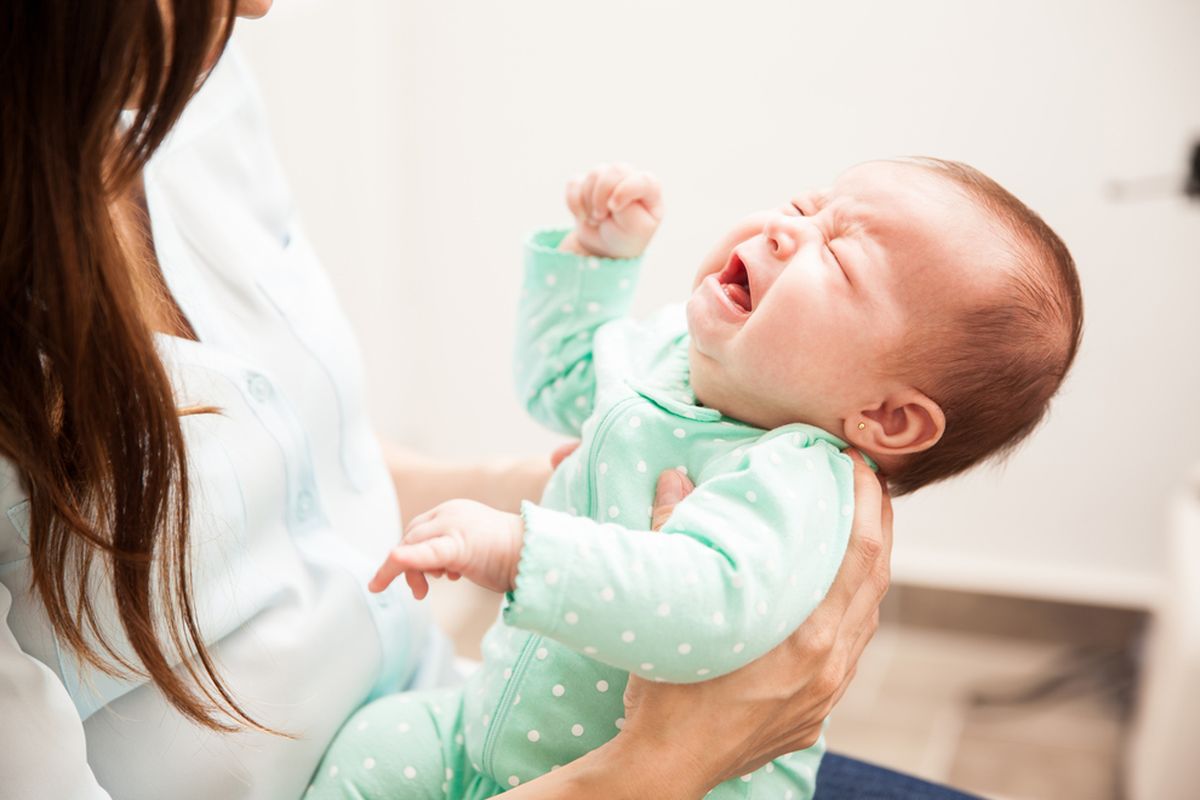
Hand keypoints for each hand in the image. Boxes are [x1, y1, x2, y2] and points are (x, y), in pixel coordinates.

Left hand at [369, 499, 524, 599]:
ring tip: (422, 592)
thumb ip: (450, 551)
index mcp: (453, 511)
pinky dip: (406, 559)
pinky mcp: (458, 544)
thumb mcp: (472, 548)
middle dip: (406, 566)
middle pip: (411, 536)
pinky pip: (425, 552)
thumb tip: (433, 569)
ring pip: (412, 545)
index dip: (410, 553)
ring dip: (408, 571)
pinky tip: (393, 561)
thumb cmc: (509, 557)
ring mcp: (453, 525)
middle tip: (419, 592)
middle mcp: (449, 512)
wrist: (536, 556)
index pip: (419, 529)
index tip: (417, 578)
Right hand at [560, 163, 662, 258]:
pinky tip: (582, 216)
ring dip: (589, 202)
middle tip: (601, 217)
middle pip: (615, 170)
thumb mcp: (636, 229)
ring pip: (594, 174)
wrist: (604, 248)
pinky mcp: (587, 182)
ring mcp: (608, 178)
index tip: (614, 209)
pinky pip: (574, 183)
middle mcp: (630, 178)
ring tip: (595, 220)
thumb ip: (629, 208)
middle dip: (603, 196)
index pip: (643, 179)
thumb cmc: (626, 237)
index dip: (624, 191)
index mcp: (650, 189)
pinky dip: (574, 202)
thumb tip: (611, 192)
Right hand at [616, 449, 892, 786]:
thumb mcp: (672, 608)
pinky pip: (850, 650)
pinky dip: (853, 611)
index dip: (867, 502)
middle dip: (879, 524)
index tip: (860, 464)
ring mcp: (826, 693)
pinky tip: (837, 595)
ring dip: (870, 568)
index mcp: (806, 637)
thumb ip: (674, 534)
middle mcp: (829, 665)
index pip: (859, 553)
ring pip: (867, 617)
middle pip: (876, 580)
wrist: (665, 768)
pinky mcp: (816, 713)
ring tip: (860, 528)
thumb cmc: (665, 692)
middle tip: (870, 480)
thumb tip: (674, 477)